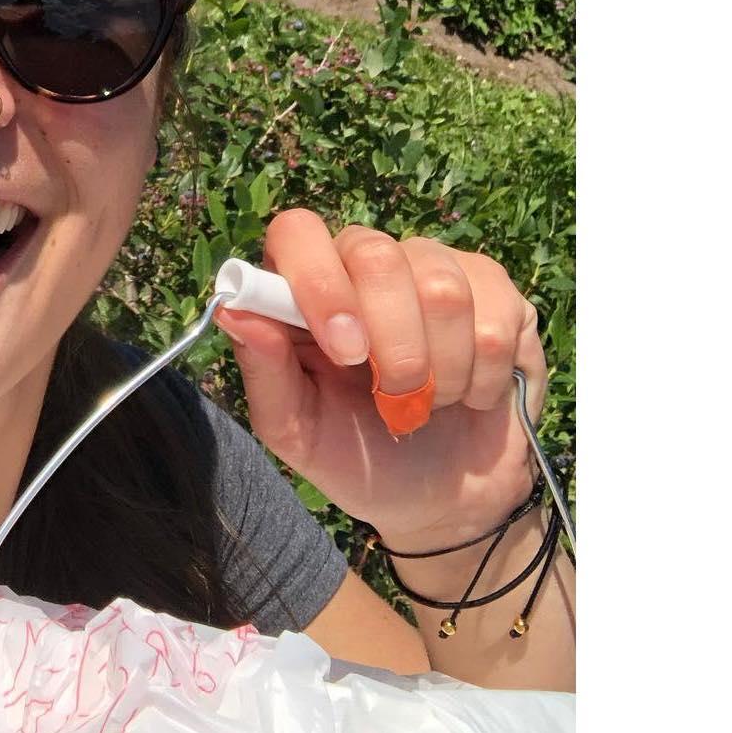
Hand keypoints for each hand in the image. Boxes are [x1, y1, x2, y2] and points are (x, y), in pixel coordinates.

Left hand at [214, 209, 544, 548]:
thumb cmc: (358, 457)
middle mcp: (365, 262)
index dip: (320, 282)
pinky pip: (498, 314)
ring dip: (440, 370)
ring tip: (430, 401)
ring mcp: (435, 267)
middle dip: (391, 345)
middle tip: (392, 398)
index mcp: (305, 287)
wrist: (443, 501)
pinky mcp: (495, 291)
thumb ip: (264, 370)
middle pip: (377, 253)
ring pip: (442, 286)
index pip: (299, 231)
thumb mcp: (298, 430)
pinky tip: (471, 395)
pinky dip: (485, 376)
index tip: (345, 352)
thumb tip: (233, 309)